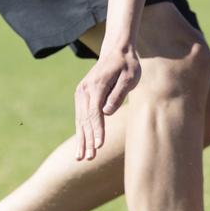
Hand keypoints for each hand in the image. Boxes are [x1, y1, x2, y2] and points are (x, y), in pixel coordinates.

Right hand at [74, 44, 140, 159]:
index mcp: (96, 86)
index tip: (99, 146)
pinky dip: (80, 131)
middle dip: (87, 141)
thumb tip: (107, 112)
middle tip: (89, 159)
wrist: (116, 51)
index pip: (95, 114)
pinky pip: (80, 116)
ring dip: (81, 139)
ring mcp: (81, 92)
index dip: (97, 131)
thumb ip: (118, 94)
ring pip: (80, 120)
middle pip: (85, 120)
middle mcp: (84, 90)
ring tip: (81, 157)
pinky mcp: (82, 95)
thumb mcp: (129, 77)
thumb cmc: (127, 65)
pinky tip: (81, 144)